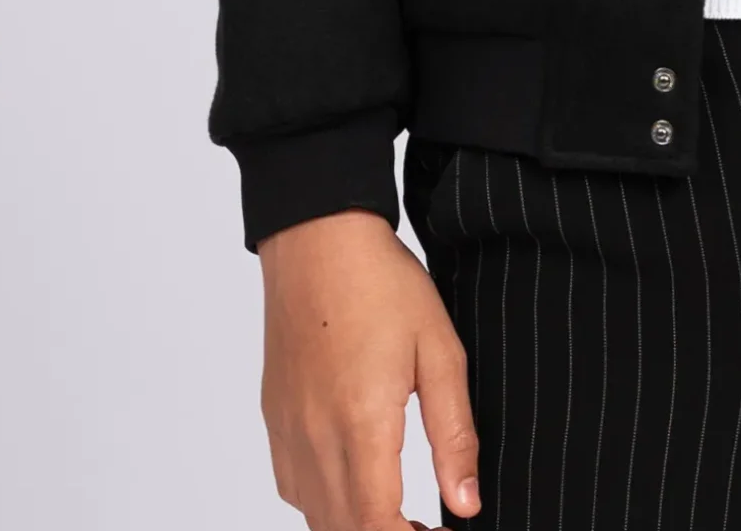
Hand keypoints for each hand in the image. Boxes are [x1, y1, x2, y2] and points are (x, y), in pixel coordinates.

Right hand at [257, 208, 479, 528]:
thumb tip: (466, 504)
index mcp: (361, 422)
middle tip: (427, 525)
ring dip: (356, 524)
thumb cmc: (382, 284)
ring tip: (400, 512)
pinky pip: (295, 488)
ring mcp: (287, 432)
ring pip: (316, 517)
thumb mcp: (440, 351)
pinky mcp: (273, 420)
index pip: (377, 527)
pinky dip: (326, 502)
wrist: (318, 239)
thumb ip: (454, 434)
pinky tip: (356, 478)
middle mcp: (315, 438)